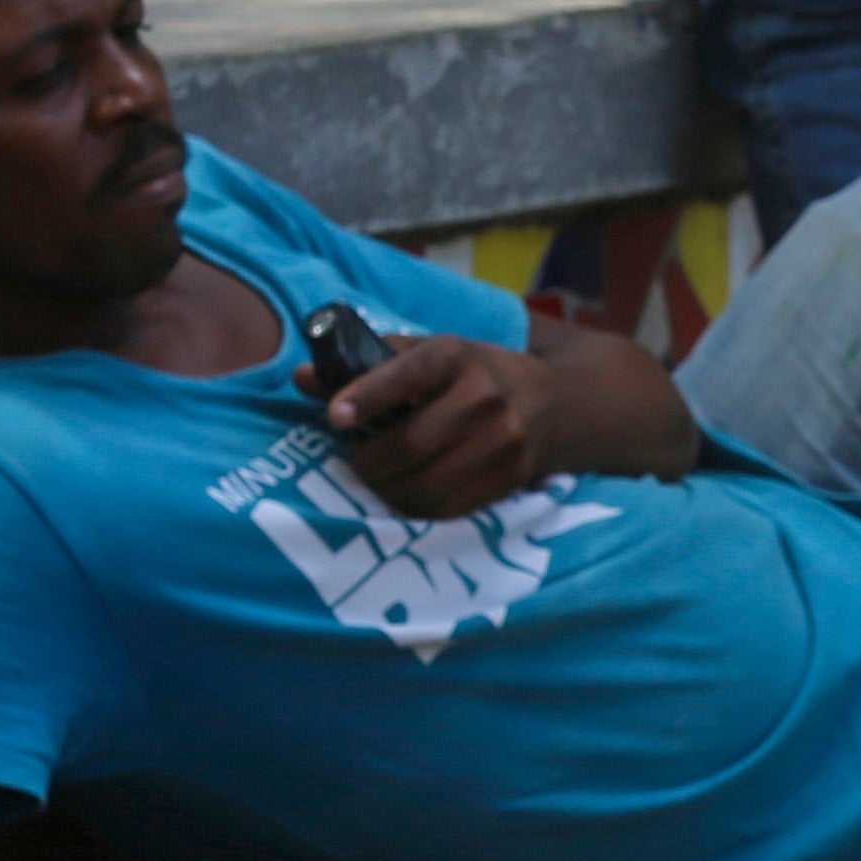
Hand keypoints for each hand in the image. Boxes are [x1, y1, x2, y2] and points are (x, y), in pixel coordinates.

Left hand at [312, 335, 555, 516]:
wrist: (558, 406)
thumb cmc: (475, 375)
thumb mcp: (432, 354)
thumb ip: (366, 365)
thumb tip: (302, 379)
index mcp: (457, 354)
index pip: (408, 373)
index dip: (368, 395)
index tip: (336, 417)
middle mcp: (485, 395)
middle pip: (410, 442)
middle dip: (369, 459)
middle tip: (358, 457)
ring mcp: (503, 440)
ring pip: (425, 481)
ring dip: (388, 487)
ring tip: (380, 476)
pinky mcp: (511, 478)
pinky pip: (446, 506)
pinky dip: (415, 504)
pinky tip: (407, 491)